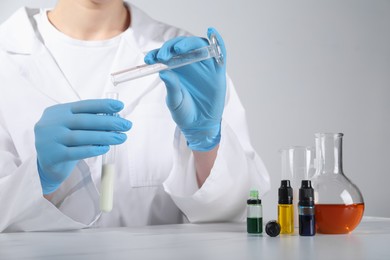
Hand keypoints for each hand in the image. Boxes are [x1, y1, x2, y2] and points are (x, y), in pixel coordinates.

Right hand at [34, 99, 131, 193]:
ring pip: (81, 137)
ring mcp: (50, 139)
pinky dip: (93, 149)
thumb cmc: (64, 142)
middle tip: (127, 125)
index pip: (83, 105)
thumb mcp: (73, 127)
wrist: (44, 165)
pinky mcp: (52, 156)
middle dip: (109, 122)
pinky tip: (105, 148)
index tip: (120, 106)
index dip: (103, 105)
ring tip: (121, 138)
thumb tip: (116, 118)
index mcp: (58, 111)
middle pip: (84, 120)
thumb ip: (89, 122)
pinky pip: (76, 152)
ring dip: (105, 136)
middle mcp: (52, 123)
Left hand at [144, 27, 226, 150]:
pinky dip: (217, 41)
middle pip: (182, 46)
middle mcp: (190, 64)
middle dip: (171, 47)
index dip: (157, 53)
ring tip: (179, 49)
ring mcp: (204, 66)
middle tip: (163, 56)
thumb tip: (163, 71)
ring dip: (189, 43)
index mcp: (176, 69)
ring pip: (198, 46)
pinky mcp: (218, 71)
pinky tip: (212, 32)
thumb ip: (171, 86)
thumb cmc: (184, 112)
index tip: (149, 59)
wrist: (199, 125)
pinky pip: (220, 53)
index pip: (167, 54)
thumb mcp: (174, 100)